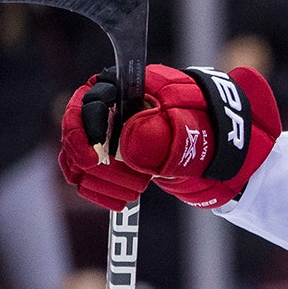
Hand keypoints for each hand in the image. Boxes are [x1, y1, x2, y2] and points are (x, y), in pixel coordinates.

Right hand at [60, 63, 281, 209]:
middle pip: (74, 132)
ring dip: (100, 180)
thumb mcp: (188, 124)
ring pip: (76, 159)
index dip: (85, 129)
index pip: (89, 101)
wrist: (213, 144)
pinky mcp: (106, 160)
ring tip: (137, 190)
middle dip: (90, 160)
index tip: (95, 157)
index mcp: (124, 87)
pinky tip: (124, 201)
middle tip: (120, 178)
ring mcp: (104, 135)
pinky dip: (100, 192)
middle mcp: (107, 109)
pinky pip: (85, 178)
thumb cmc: (202, 124)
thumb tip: (130, 142)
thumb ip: (161, 129)